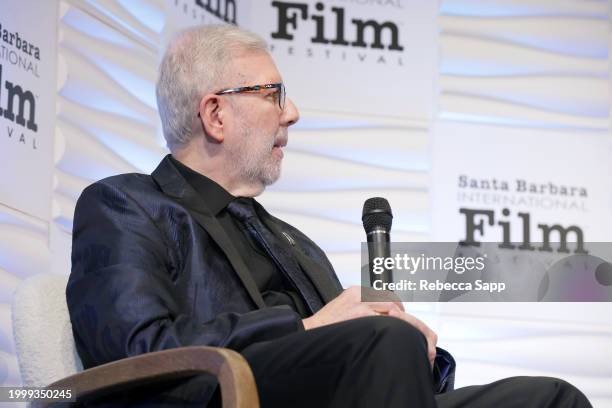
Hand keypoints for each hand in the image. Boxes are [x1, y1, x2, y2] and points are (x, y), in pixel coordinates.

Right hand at [302, 286, 437, 366]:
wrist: (308, 332)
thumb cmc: (326, 327)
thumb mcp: (343, 308)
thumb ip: (361, 307)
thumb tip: (382, 315)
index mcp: (356, 291)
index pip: (386, 294)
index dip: (398, 306)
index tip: (402, 314)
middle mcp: (360, 294)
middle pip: (393, 301)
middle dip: (403, 314)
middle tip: (411, 325)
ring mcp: (361, 305)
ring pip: (393, 310)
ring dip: (402, 321)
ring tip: (407, 332)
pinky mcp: (360, 315)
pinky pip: (385, 320)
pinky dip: (394, 327)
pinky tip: (396, 334)